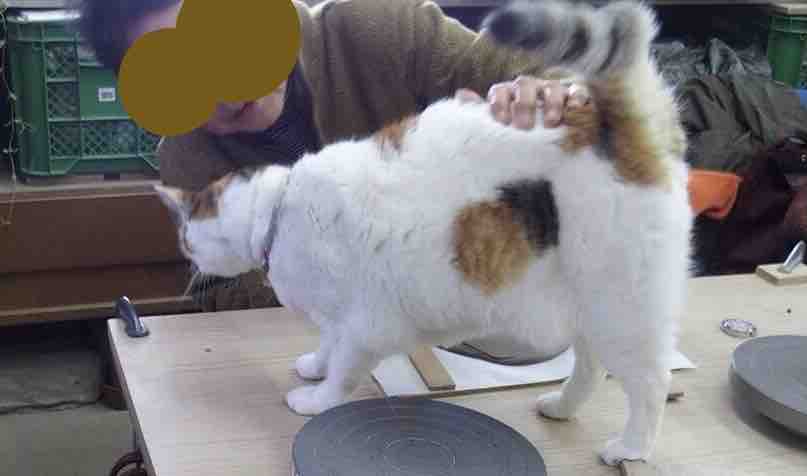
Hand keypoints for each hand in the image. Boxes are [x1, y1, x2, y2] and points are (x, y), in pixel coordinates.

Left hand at [456, 76, 589, 129]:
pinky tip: (576, 108)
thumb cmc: (516, 131)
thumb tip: (461, 95)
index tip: (502, 122)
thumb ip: (480, 112)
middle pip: (524, 85)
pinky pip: (577, 91)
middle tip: (523, 127)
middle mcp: (529, 88)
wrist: (545, 139)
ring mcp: (551, 90)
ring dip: (551, 103)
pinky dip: (577, 97)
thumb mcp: (497, 124)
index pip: (500, 90)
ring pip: (551, 87)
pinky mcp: (573, 96)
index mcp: (508, 93)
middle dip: (524, 105)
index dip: (499, 103)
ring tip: (551, 123)